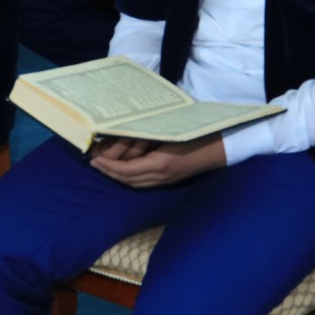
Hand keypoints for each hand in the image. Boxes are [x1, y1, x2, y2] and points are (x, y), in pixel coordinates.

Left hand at [89, 134, 226, 188]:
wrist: (219, 147)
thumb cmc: (195, 133)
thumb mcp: (170, 130)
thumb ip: (148, 134)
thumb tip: (125, 133)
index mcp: (161, 163)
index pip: (127, 170)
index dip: (109, 166)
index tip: (96, 159)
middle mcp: (162, 175)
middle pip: (129, 180)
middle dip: (109, 173)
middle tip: (94, 164)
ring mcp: (167, 180)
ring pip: (136, 183)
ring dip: (118, 177)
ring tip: (105, 167)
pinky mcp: (170, 179)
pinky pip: (145, 183)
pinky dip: (130, 178)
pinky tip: (124, 170)